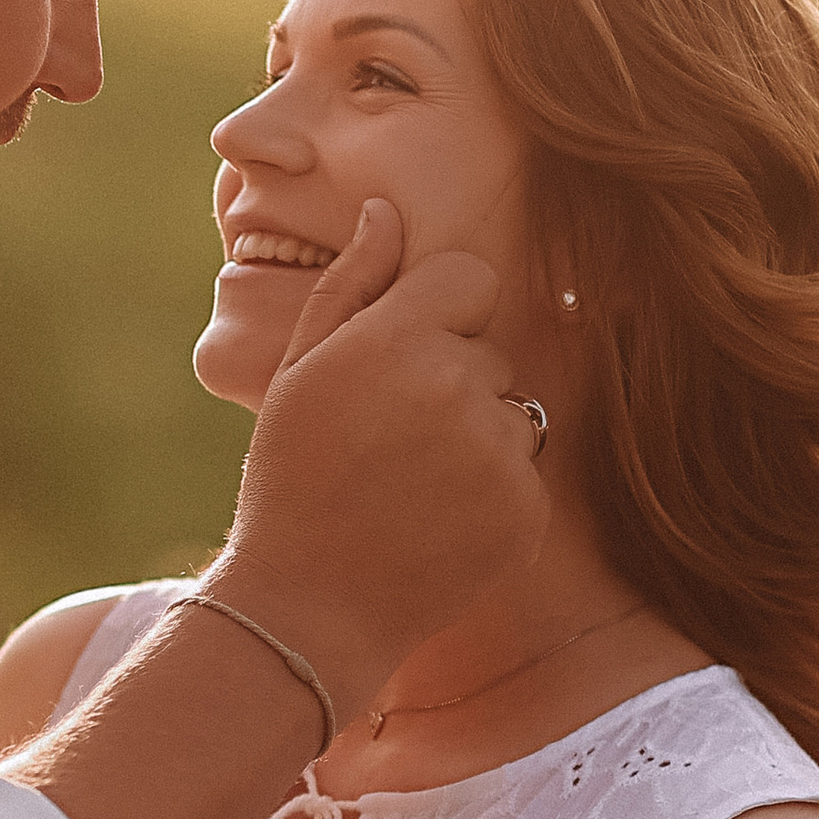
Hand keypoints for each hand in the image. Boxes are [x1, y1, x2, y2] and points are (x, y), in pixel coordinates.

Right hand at [223, 204, 547, 718]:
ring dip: (479, 434)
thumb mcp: (297, 373)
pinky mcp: (527, 509)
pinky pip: (526, 471)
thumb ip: (349, 285)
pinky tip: (437, 520)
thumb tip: (386, 211)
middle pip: (491, 347)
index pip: (469, 277)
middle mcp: (458, 386)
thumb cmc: (291, 480)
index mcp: (396, 339)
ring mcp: (500, 451)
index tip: (397, 357)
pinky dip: (493, 492)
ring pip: (517, 408)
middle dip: (453, 377)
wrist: (309, 607)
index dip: (436, 312)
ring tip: (412, 482)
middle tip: (388, 438)